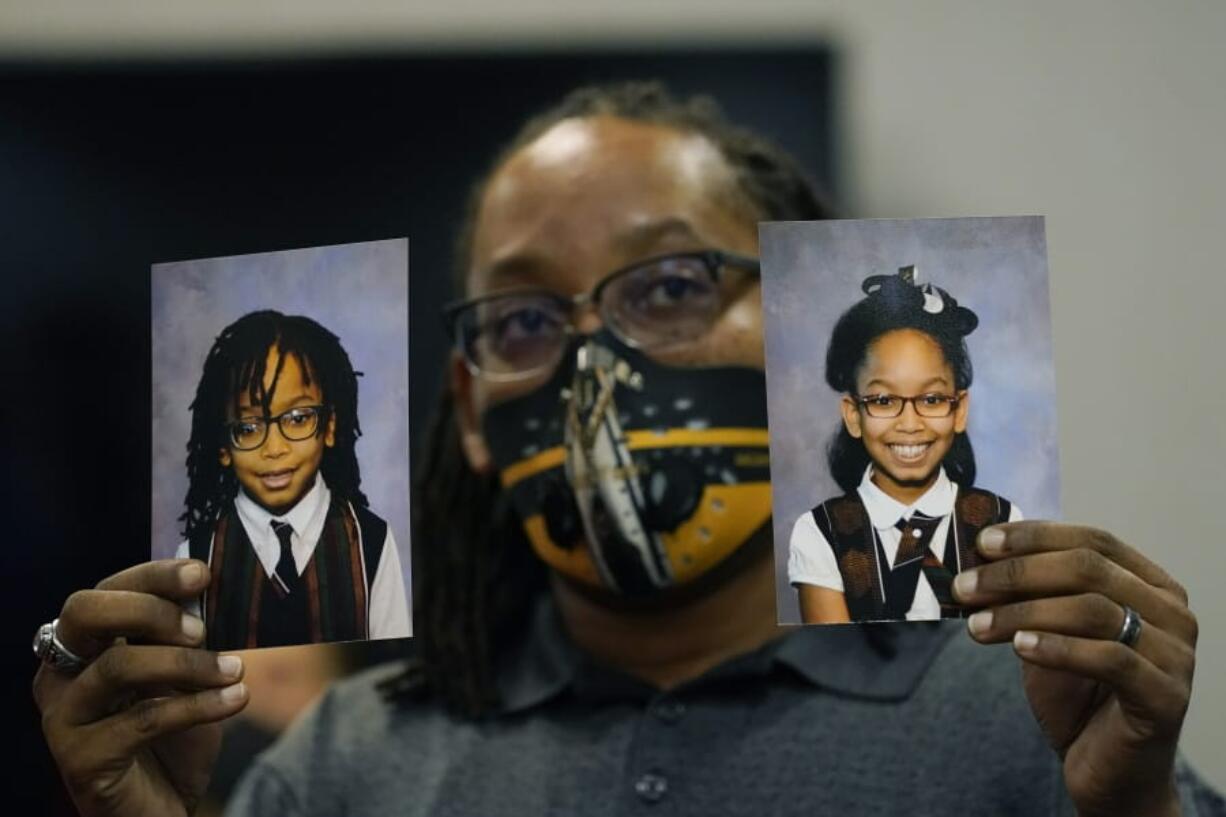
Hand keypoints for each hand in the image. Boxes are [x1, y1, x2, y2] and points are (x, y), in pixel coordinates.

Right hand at [33, 560, 249, 816]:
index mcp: (83, 646)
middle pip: (86, 613)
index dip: (151, 575)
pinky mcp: (79, 759)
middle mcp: (60, 675)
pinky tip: (236, 699)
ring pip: (118, 665)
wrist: (164, 806)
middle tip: (202, 629)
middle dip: (150, 609)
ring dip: (187, 664)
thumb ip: (188, 636)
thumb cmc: (174, 735)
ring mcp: (63, 717)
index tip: (202, 574)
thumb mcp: (185, 676)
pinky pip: (141, 720)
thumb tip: (217, 589)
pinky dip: (198, 705)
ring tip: (236, 669)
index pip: (106, 591)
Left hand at [954, 522, 1195, 816]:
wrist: (1105, 771)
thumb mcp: (1045, 632)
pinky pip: (1110, 659)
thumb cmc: (1076, 695)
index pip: (1092, 540)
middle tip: (965, 587)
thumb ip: (1028, 595)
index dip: (1034, 537)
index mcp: (1149, 584)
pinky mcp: (1166, 697)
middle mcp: (1171, 612)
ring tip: (976, 626)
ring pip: (1093, 610)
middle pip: (1089, 568)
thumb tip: (978, 557)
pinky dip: (1057, 647)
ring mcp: (1175, 655)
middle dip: (1016, 573)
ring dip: (1023, 612)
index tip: (982, 543)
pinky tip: (1018, 648)